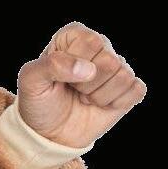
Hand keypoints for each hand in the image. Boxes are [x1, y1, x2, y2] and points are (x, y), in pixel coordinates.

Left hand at [16, 24, 145, 149]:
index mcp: (74, 36)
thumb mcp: (31, 81)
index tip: (61, 78)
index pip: (91, 42)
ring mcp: (116, 66)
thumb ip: (51, 65)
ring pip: (124, 77)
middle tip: (75, 90)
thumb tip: (88, 69)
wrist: (50, 132)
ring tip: (85, 97)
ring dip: (100, 96)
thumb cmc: (40, 102)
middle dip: (88, 85)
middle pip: (110, 61)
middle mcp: (99, 45)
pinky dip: (116, 103)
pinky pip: (136, 91)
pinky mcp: (129, 87)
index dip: (75, 66)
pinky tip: (101, 103)